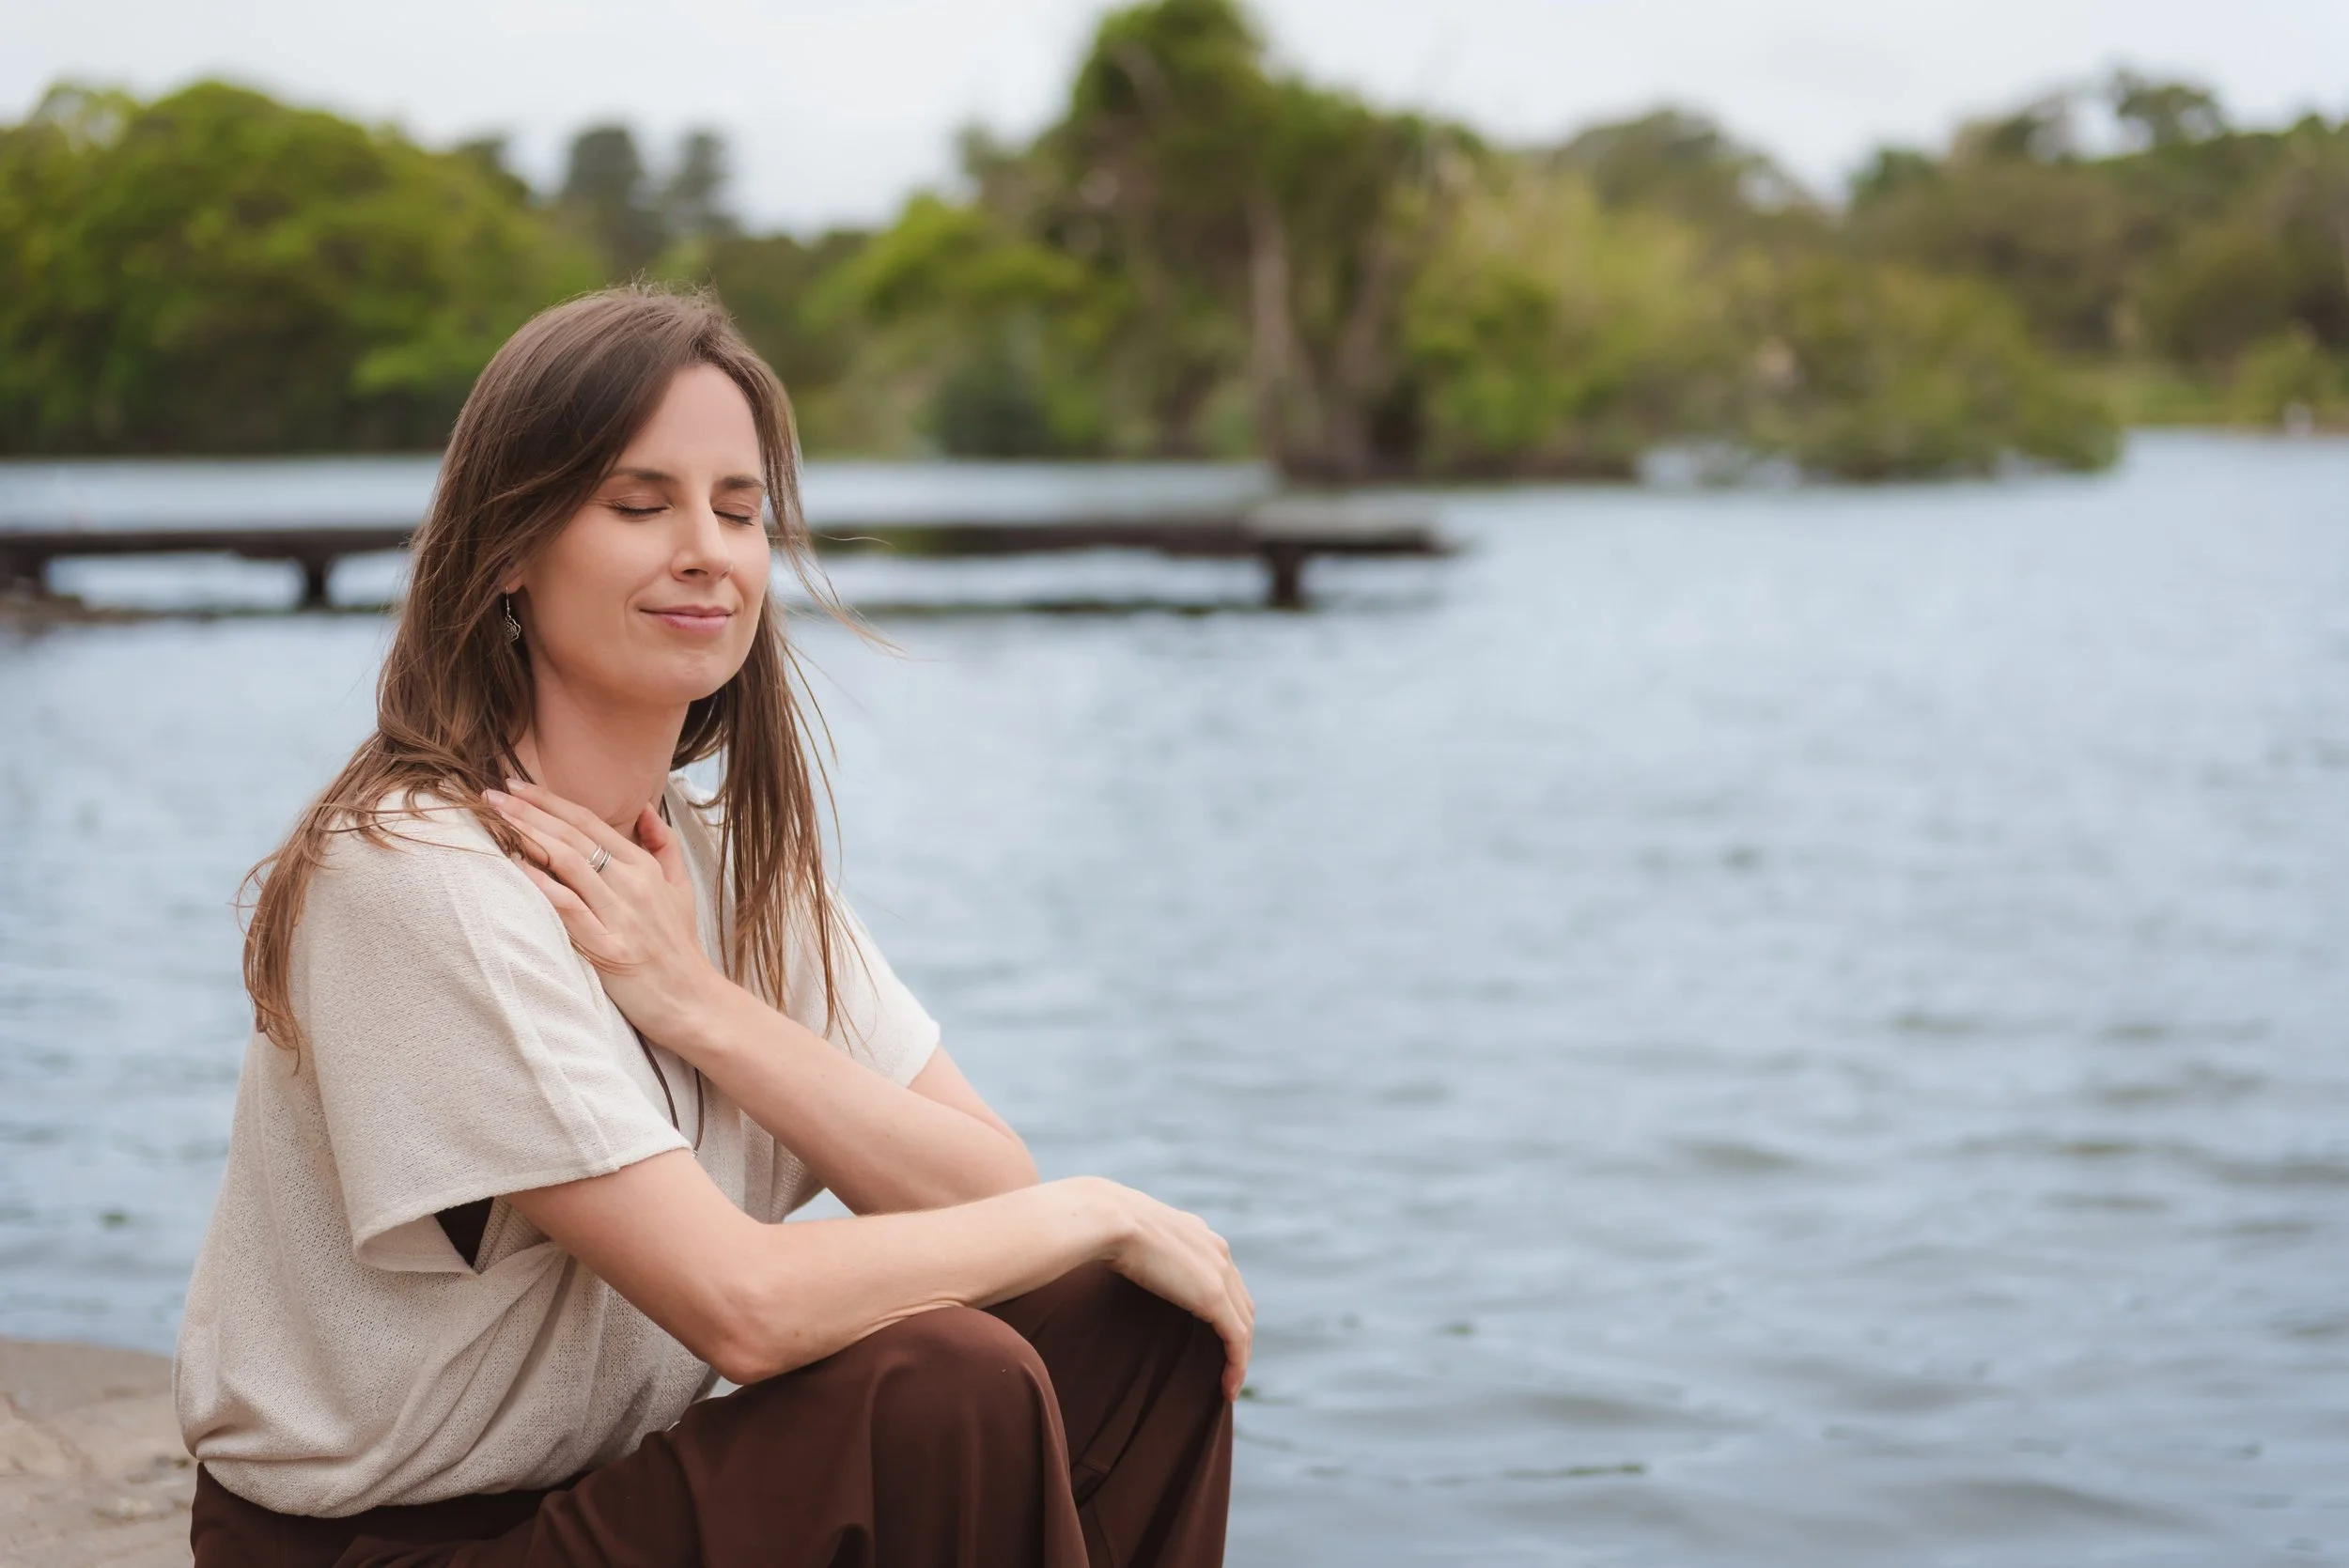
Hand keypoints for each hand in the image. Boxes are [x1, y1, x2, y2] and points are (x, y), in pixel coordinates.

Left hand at [484, 778, 728, 1049]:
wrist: (692, 1001)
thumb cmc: (679, 947)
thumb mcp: (681, 889)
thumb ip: (665, 846)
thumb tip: (646, 809)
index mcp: (646, 868)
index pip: (591, 823)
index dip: (551, 801)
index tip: (516, 784)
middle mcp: (633, 885)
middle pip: (573, 837)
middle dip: (530, 811)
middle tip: (492, 793)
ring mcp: (620, 916)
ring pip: (568, 864)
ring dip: (528, 837)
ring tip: (496, 819)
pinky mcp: (608, 949)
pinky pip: (569, 909)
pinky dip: (542, 885)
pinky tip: (516, 866)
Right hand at [1088, 1179, 1255, 1400]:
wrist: (1107, 1219)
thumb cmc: (1101, 1225)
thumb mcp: (1127, 1235)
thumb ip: (1136, 1248)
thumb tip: (1113, 1258)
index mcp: (1198, 1234)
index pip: (1224, 1277)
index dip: (1224, 1310)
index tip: (1211, 1338)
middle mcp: (1217, 1250)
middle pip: (1241, 1303)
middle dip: (1237, 1338)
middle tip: (1224, 1369)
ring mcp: (1219, 1272)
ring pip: (1244, 1325)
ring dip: (1240, 1358)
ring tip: (1227, 1385)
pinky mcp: (1213, 1296)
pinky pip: (1236, 1339)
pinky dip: (1237, 1366)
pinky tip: (1226, 1389)